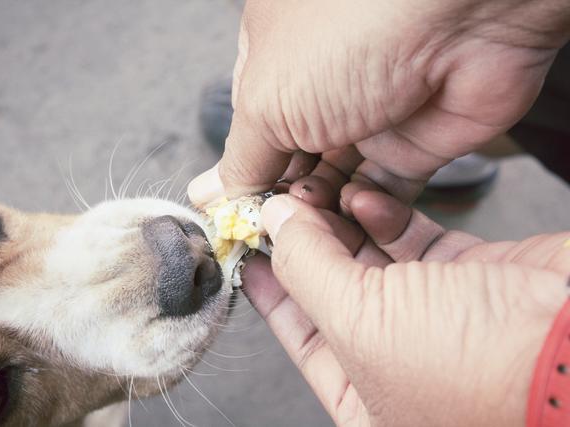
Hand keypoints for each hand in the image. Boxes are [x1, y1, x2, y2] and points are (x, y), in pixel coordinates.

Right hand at [189, 0, 569, 206]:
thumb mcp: (268, 100)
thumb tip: (215, 195)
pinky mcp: (415, 147)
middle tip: (272, 231)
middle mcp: (323, 90)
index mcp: (277, 62)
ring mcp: (370, 119)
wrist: (463, 14)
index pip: (251, 134)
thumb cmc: (354, 31)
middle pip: (292, 166)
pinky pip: (383, 196)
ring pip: (335, 188)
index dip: (242, 178)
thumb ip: (242, 158)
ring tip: (309, 227)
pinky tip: (350, 219)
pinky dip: (366, 214)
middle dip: (280, 202)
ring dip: (320, 214)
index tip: (233, 219)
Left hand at [242, 192, 569, 425]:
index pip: (301, 339)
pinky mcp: (467, 273)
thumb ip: (309, 270)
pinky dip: (382, 214)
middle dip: (304, 246)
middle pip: (332, 293)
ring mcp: (436, 315)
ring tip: (312, 192)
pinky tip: (362, 194)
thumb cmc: (479, 367)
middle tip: (279, 206)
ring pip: (368, 260)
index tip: (250, 247)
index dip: (272, 290)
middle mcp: (401, 362)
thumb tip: (276, 225)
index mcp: (369, 401)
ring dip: (338, 223)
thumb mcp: (365, 324)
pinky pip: (409, 239)